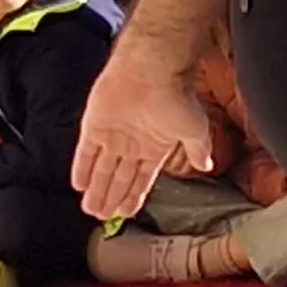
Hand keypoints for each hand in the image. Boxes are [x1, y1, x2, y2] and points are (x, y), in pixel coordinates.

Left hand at [72, 44, 216, 215]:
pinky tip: (78, 185)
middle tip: (102, 217)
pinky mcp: (94, 125)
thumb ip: (198, 150)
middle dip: (111, 198)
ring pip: (102, 170)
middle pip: (119, 178)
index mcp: (155, 146)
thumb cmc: (176, 96)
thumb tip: (207, 165)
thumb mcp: (195, 130)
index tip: (126, 213)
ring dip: (96, 190)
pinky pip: (85, 153)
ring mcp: (112, 135)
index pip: (141, 179)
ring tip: (90, 209)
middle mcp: (132, 143)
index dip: (133, 197)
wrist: (151, 70)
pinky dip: (81, 169)